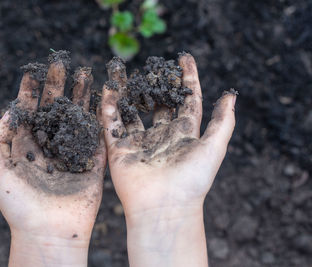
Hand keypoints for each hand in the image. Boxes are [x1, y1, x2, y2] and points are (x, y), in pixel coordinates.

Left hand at [0, 58, 105, 266]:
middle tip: (62, 64)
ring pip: (77, 117)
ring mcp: (72, 153)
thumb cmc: (17, 205)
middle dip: (57, 86)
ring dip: (81, 95)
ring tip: (85, 73)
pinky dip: (100, 116)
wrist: (48, 233)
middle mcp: (49, 146)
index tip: (33, 70)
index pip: (29, 112)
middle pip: (54, 110)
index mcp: (26, 147)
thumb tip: (11, 111)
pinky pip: (97, 135)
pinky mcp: (92, 163)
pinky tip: (103, 97)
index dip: (30, 91)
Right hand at [101, 54, 235, 266]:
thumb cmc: (192, 180)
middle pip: (158, 103)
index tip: (184, 58)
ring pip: (132, 111)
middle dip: (156, 83)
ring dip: (128, 92)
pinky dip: (108, 108)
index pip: (187, 100)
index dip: (187, 79)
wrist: (164, 208)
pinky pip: (112, 125)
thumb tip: (232, 94)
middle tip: (152, 64)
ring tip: (122, 71)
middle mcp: (161, 136)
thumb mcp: (214, 147)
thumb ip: (223, 121)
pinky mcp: (120, 151)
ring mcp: (139, 143)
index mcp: (184, 134)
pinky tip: (107, 89)